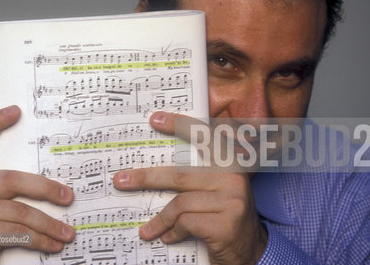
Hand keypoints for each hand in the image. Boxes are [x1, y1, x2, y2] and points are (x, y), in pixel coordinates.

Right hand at [0, 106, 74, 264]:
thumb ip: (8, 192)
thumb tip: (55, 186)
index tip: (15, 111)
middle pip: (12, 180)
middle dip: (46, 189)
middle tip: (69, 197)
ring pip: (20, 211)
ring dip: (49, 224)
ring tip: (68, 232)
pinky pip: (18, 232)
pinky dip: (41, 239)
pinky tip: (54, 244)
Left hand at [113, 111, 266, 264]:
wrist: (249, 252)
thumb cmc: (223, 217)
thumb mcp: (216, 190)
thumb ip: (197, 175)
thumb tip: (154, 167)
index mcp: (230, 163)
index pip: (205, 137)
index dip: (181, 125)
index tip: (155, 119)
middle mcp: (234, 178)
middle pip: (180, 174)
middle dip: (145, 178)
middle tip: (120, 180)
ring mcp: (232, 201)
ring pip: (180, 203)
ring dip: (159, 219)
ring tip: (147, 230)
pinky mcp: (226, 225)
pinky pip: (186, 223)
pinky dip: (172, 232)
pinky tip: (168, 238)